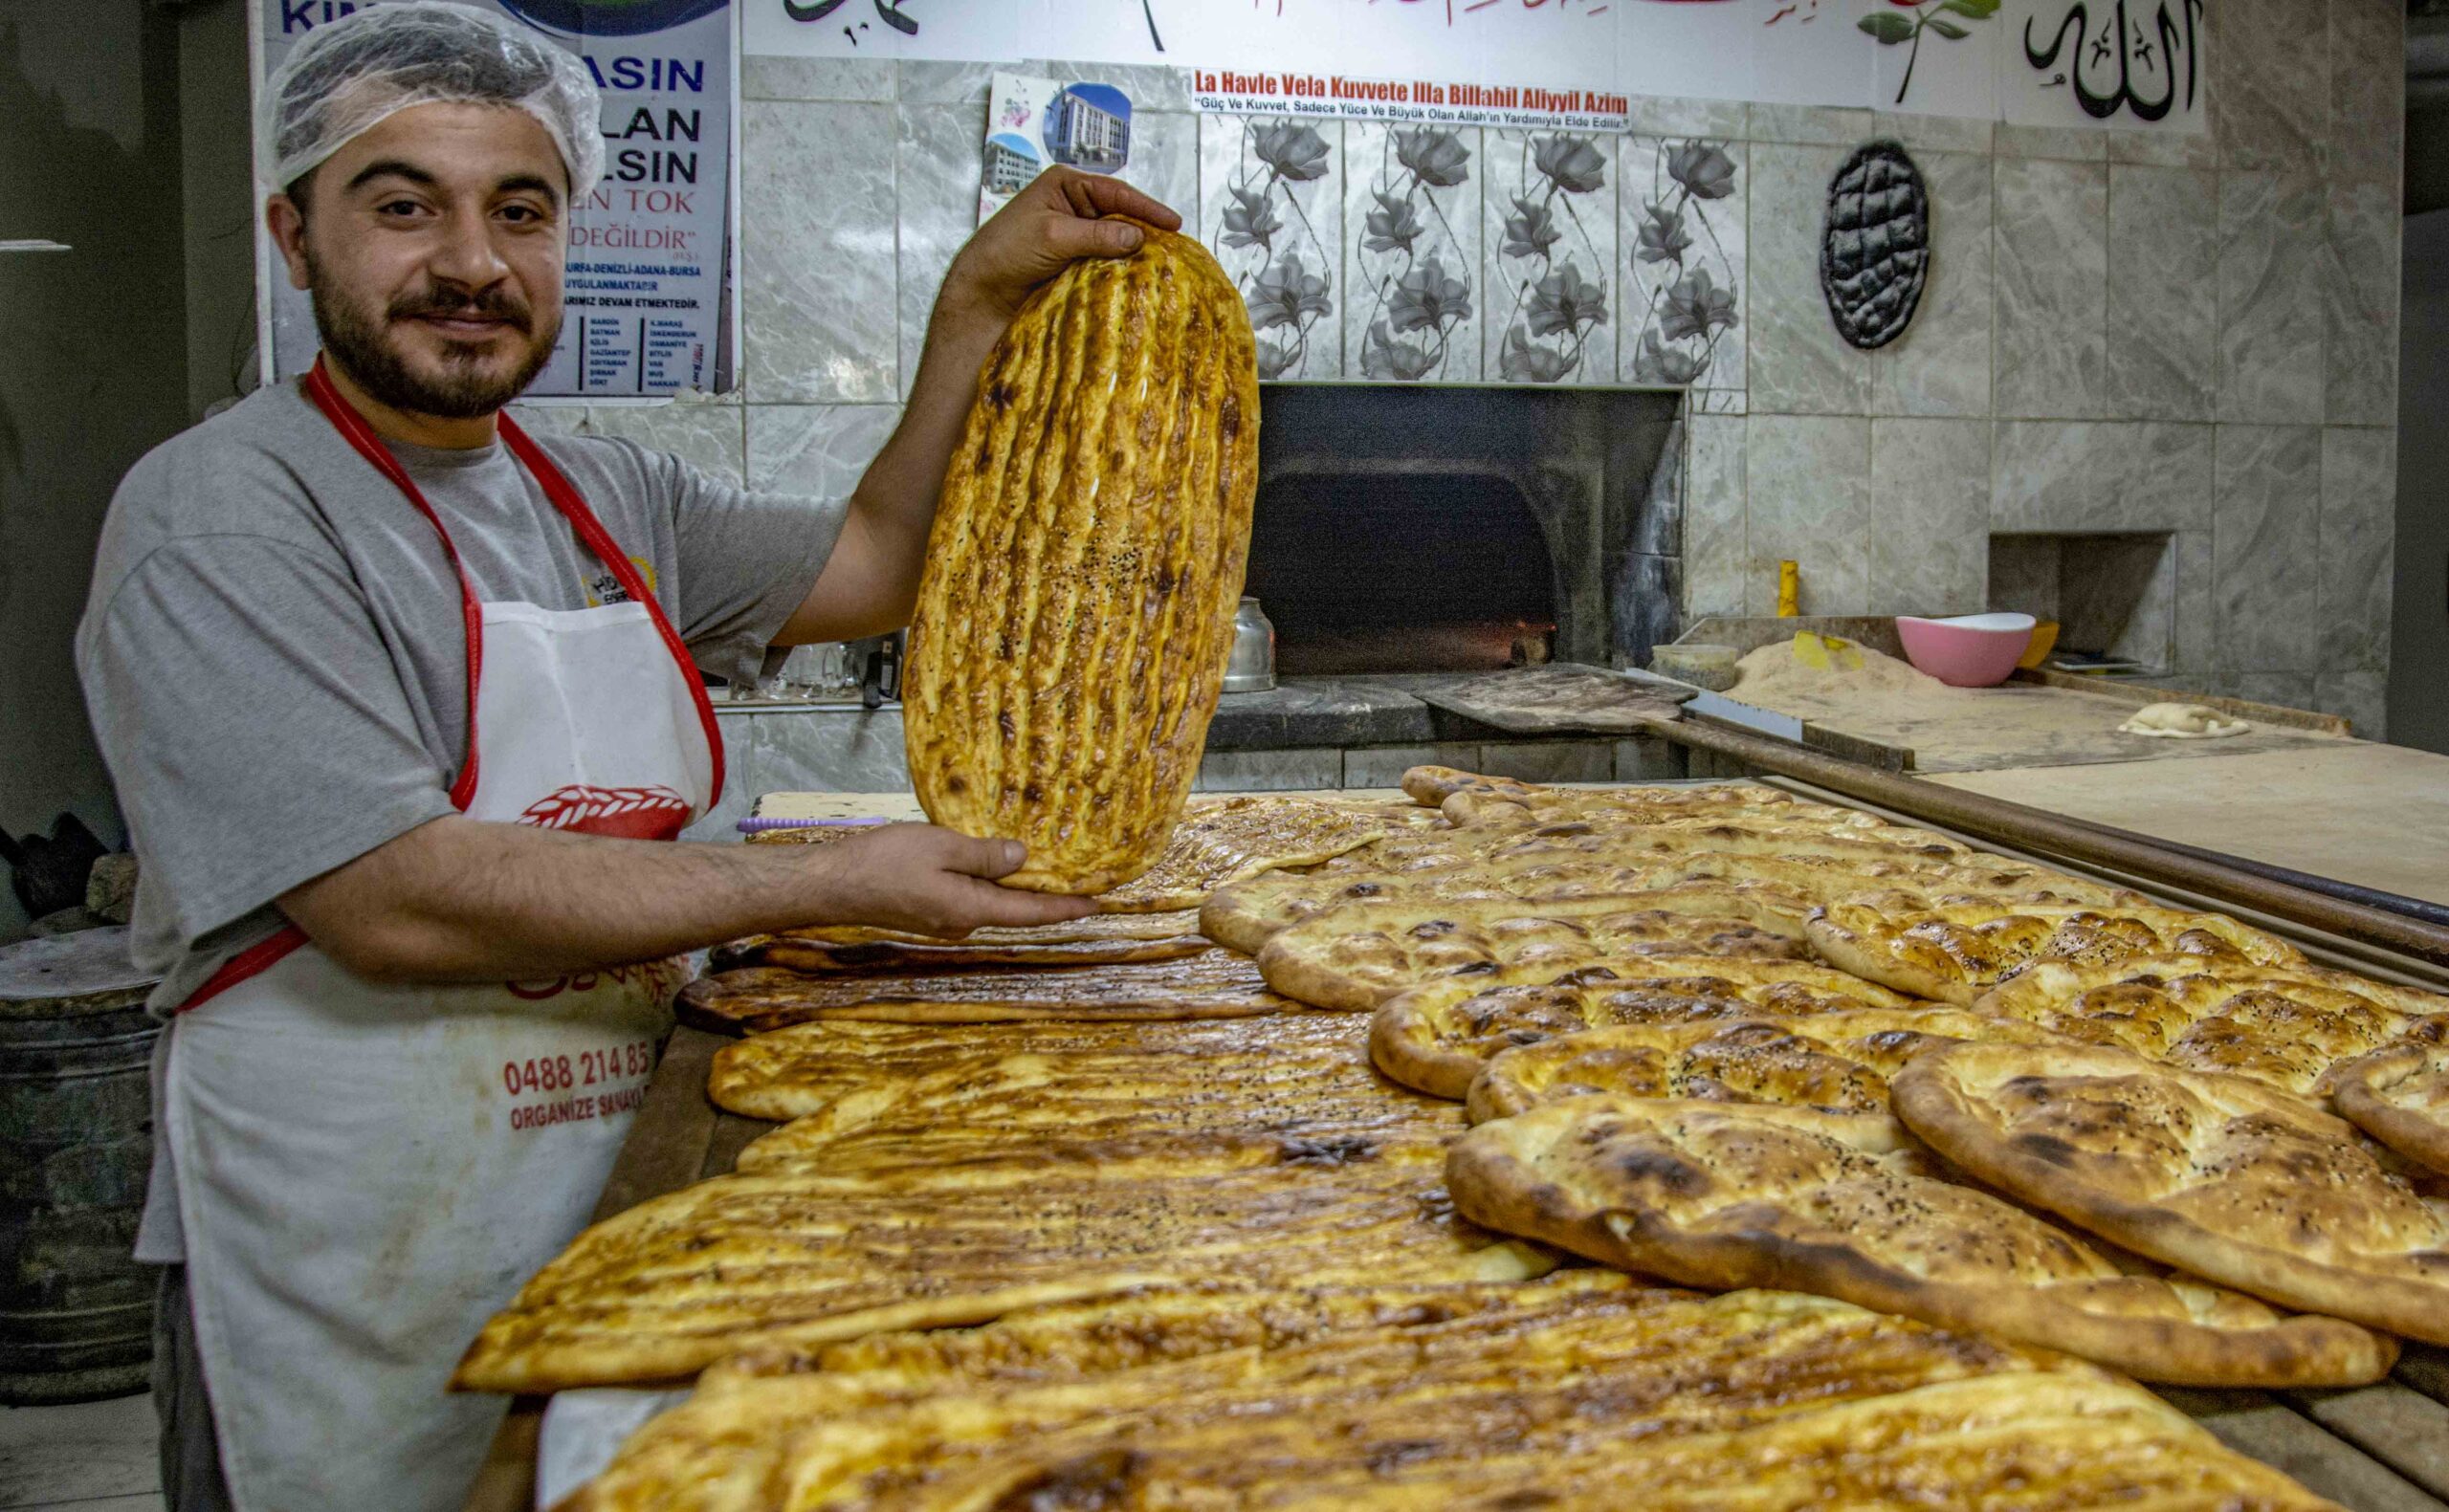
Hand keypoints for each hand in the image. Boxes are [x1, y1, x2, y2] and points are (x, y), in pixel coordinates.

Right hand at [800, 823, 1095, 936]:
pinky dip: (987, 882)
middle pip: (1013, 908)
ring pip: (989, 902)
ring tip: (1041, 862)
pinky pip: (968, 897)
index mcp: (970, 910)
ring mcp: (943, 920)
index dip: (1066, 906)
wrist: (833, 884)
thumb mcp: (941, 848)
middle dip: (1044, 893)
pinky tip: (991, 862)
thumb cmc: (884, 863)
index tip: (1097, 903)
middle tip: (1077, 875)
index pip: (1031, 911)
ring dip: (1013, 885)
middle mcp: (962, 923)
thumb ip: (984, 856)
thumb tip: (1021, 858)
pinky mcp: (927, 912)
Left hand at [936, 167, 1184, 330]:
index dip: (1146, 207)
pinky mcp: (1073, 262)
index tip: (1174, 223)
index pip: (1115, 191)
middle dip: (1144, 229)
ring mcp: (1074, 236)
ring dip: (1133, 253)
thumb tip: (1138, 236)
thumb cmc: (1008, 251)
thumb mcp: (1054, 235)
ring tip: (1162, 264)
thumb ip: (1097, 235)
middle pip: (1119, 214)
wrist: (982, 292)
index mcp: (1065, 186)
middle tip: (1175, 247)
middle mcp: (1072, 207)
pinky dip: (1119, 269)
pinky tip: (1136, 278)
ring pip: (1114, 240)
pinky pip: (1104, 262)